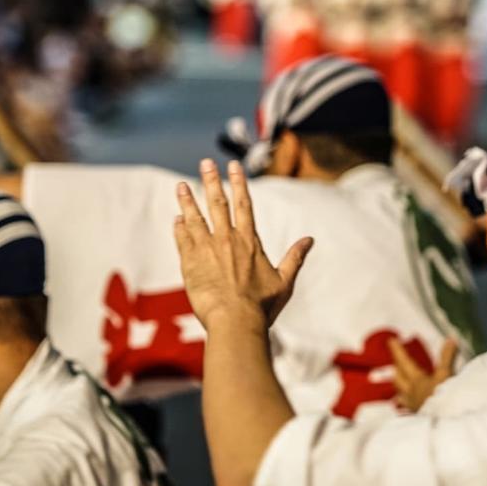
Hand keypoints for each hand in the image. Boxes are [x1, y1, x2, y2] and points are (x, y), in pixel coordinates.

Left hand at [173, 158, 312, 330]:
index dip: (238, 184)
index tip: (233, 167)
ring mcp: (206, 251)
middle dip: (211, 181)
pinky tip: (177, 219)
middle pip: (217, 204)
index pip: (243, 205)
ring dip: (188, 201)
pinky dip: (180, 228)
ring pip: (195, 219)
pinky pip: (183, 241)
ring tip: (181, 186)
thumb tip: (310, 239)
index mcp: (250, 242)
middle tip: (205, 163)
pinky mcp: (190, 264)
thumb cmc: (261, 306)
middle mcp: (227, 240)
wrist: (235, 322)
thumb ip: (295, 257)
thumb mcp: (284, 281)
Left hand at [388, 336, 456, 412]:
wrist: (444, 423)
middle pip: (398, 378)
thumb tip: (450, 339)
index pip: (403, 361)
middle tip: (396, 362)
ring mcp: (413, 406)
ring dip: (400, 386)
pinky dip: (407, 402)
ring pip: (400, 394)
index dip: (397, 350)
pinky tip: (409, 405)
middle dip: (396, 369)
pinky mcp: (418, 417)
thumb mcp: (447, 374)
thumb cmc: (443, 399)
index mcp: (416, 380)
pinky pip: (407, 407)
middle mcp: (410, 393)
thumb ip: (447, 356)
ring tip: (400, 384)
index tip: (391, 341)